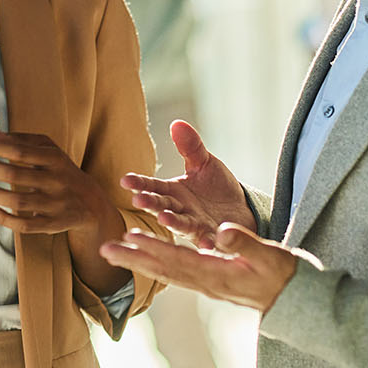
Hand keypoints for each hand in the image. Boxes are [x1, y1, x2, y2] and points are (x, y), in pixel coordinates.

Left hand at [0, 131, 117, 236]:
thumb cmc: (62, 171)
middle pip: (16, 175)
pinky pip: (25, 225)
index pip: (21, 152)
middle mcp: (56, 182)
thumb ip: (23, 141)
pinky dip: (4, 218)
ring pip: (18, 201)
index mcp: (55, 159)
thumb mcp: (50, 151)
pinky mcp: (52, 225)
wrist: (91, 203)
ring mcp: (55, 205)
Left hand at [100, 223, 297, 312]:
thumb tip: (220, 232)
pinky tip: (147, 257)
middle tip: (104, 250)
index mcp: (217, 274)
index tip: (128, 238)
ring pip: (166, 271)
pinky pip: (176, 273)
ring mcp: (207, 284)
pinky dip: (158, 263)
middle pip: (163, 268)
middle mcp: (206, 282)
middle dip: (133, 258)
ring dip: (140, 260)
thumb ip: (245, 243)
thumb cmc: (285, 277)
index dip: (152, 248)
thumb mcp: (270, 257)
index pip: (177, 259)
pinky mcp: (210, 282)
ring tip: (116, 252)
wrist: (296, 301)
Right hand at [121, 120, 254, 249]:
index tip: (124, 180)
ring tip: (164, 218)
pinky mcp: (212, 237)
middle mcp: (179, 210)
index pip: (152, 186)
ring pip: (180, 224)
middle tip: (138, 200)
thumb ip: (190, 147)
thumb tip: (177, 123)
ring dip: (172, 222)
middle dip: (150, 203)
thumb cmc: (217, 187)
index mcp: (173, 191)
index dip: (139, 183)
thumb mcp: (204, 164)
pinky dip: (207, 243)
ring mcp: (194, 225)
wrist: (242, 210)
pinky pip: (208, 240)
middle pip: (162, 205)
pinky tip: (206, 244)